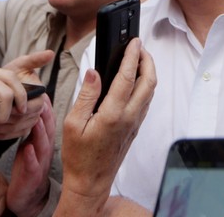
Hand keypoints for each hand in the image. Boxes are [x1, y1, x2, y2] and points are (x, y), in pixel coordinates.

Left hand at [0, 50, 53, 139]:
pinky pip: (5, 137)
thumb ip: (34, 60)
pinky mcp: (17, 133)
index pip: (24, 109)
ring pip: (10, 131)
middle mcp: (37, 115)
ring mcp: (28, 126)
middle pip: (17, 122)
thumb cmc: (10, 75)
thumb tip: (50, 53)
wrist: (1, 86)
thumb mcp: (21, 65)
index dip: (8, 108)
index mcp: (40, 100)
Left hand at [7, 98, 56, 216]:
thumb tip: (29, 106)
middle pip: (49, 130)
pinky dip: (32, 157)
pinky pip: (33, 165)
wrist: (28, 197)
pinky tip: (28, 148)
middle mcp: (45, 150)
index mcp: (45, 141)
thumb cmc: (28, 167)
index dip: (46, 106)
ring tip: (38, 120)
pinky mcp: (32, 176)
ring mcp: (40, 163)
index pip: (48, 121)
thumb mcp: (31, 144)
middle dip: (47, 114)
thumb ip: (32, 128)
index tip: (42, 90)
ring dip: (41, 132)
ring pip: (43, 145)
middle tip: (42, 99)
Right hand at [58, 39, 155, 213]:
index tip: (133, 41)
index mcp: (113, 114)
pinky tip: (136, 80)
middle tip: (139, 46)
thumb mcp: (72, 123)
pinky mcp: (135, 128)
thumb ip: (86, 95)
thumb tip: (94, 72)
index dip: (131, 56)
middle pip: (149, 82)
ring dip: (148, 72)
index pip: (127, 77)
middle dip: (147, 60)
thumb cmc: (78, 155)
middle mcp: (129, 117)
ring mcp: (135, 123)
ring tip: (139, 58)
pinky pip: (146, 101)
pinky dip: (146, 85)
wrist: (90, 181)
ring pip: (151, 91)